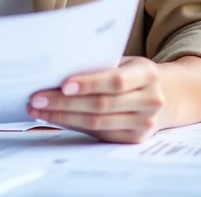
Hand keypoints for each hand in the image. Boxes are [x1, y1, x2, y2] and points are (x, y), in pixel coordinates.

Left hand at [27, 56, 164, 143]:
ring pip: (97, 123)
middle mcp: (150, 100)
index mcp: (147, 73)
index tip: (62, 84)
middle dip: (65, 102)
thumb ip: (98, 63)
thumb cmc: (130, 71)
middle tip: (37, 99)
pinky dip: (73, 125)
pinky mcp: (134, 139)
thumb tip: (57, 68)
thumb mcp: (122, 60)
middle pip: (101, 105)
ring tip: (39, 110)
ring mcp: (144, 123)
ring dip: (64, 117)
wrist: (162, 94)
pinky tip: (56, 118)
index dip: (89, 83)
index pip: (115, 81)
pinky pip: (98, 133)